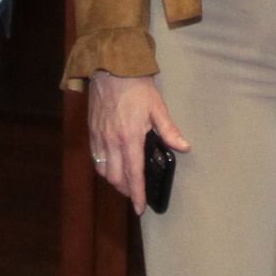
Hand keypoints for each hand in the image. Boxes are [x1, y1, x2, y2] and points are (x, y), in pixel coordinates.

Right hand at [87, 71, 185, 211]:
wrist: (110, 67)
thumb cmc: (137, 86)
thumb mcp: (157, 107)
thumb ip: (170, 130)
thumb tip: (184, 148)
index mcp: (130, 137)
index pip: (134, 174)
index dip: (138, 194)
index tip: (140, 209)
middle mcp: (112, 141)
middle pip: (116, 178)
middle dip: (126, 191)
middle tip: (136, 195)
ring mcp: (99, 137)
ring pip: (104, 170)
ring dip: (114, 181)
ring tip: (125, 183)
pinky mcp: (92, 131)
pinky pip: (96, 158)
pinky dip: (104, 168)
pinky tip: (112, 166)